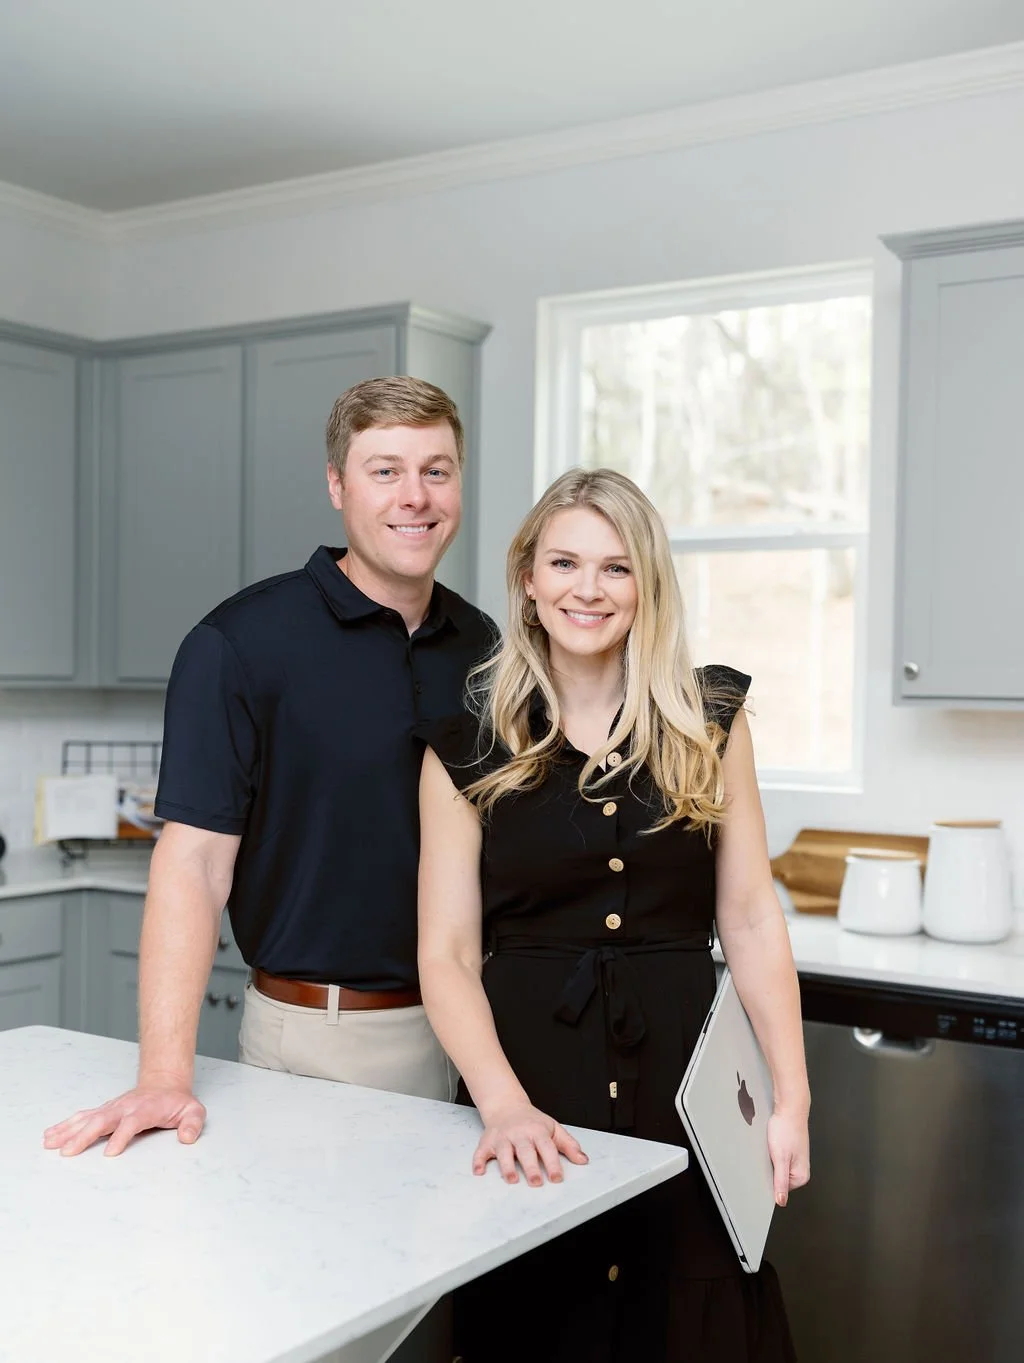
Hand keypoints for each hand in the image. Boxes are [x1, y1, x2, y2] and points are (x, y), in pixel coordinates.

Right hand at [43, 1084, 206, 1156]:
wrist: (165, 1083)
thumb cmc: (177, 1102)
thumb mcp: (194, 1111)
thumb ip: (193, 1124)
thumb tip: (187, 1137)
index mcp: (145, 1109)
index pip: (131, 1123)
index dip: (121, 1136)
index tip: (110, 1153)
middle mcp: (125, 1107)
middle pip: (102, 1120)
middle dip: (85, 1136)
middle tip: (68, 1152)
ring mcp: (112, 1108)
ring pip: (87, 1118)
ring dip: (69, 1131)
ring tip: (50, 1143)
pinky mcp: (104, 1110)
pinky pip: (82, 1117)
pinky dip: (65, 1125)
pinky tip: (50, 1135)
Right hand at [474, 1102, 588, 1186]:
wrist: (507, 1105)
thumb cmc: (532, 1121)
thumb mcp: (553, 1128)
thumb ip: (568, 1145)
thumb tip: (583, 1160)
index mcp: (537, 1131)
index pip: (547, 1147)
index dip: (553, 1163)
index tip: (557, 1178)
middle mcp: (519, 1133)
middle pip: (525, 1150)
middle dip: (530, 1167)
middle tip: (536, 1182)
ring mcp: (502, 1137)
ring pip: (504, 1152)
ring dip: (507, 1166)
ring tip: (512, 1180)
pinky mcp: (488, 1141)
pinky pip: (481, 1151)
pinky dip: (478, 1161)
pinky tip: (479, 1172)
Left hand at [766, 1107, 809, 1206]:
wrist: (790, 1108)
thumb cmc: (786, 1130)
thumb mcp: (780, 1158)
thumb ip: (780, 1181)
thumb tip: (781, 1201)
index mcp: (801, 1176)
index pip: (780, 1190)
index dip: (770, 1180)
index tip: (765, 1170)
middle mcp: (801, 1170)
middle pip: (780, 1179)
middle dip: (771, 1170)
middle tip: (769, 1155)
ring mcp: (797, 1160)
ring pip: (779, 1167)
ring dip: (772, 1160)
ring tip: (772, 1147)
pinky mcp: (792, 1151)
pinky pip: (780, 1158)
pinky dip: (774, 1153)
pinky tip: (772, 1144)